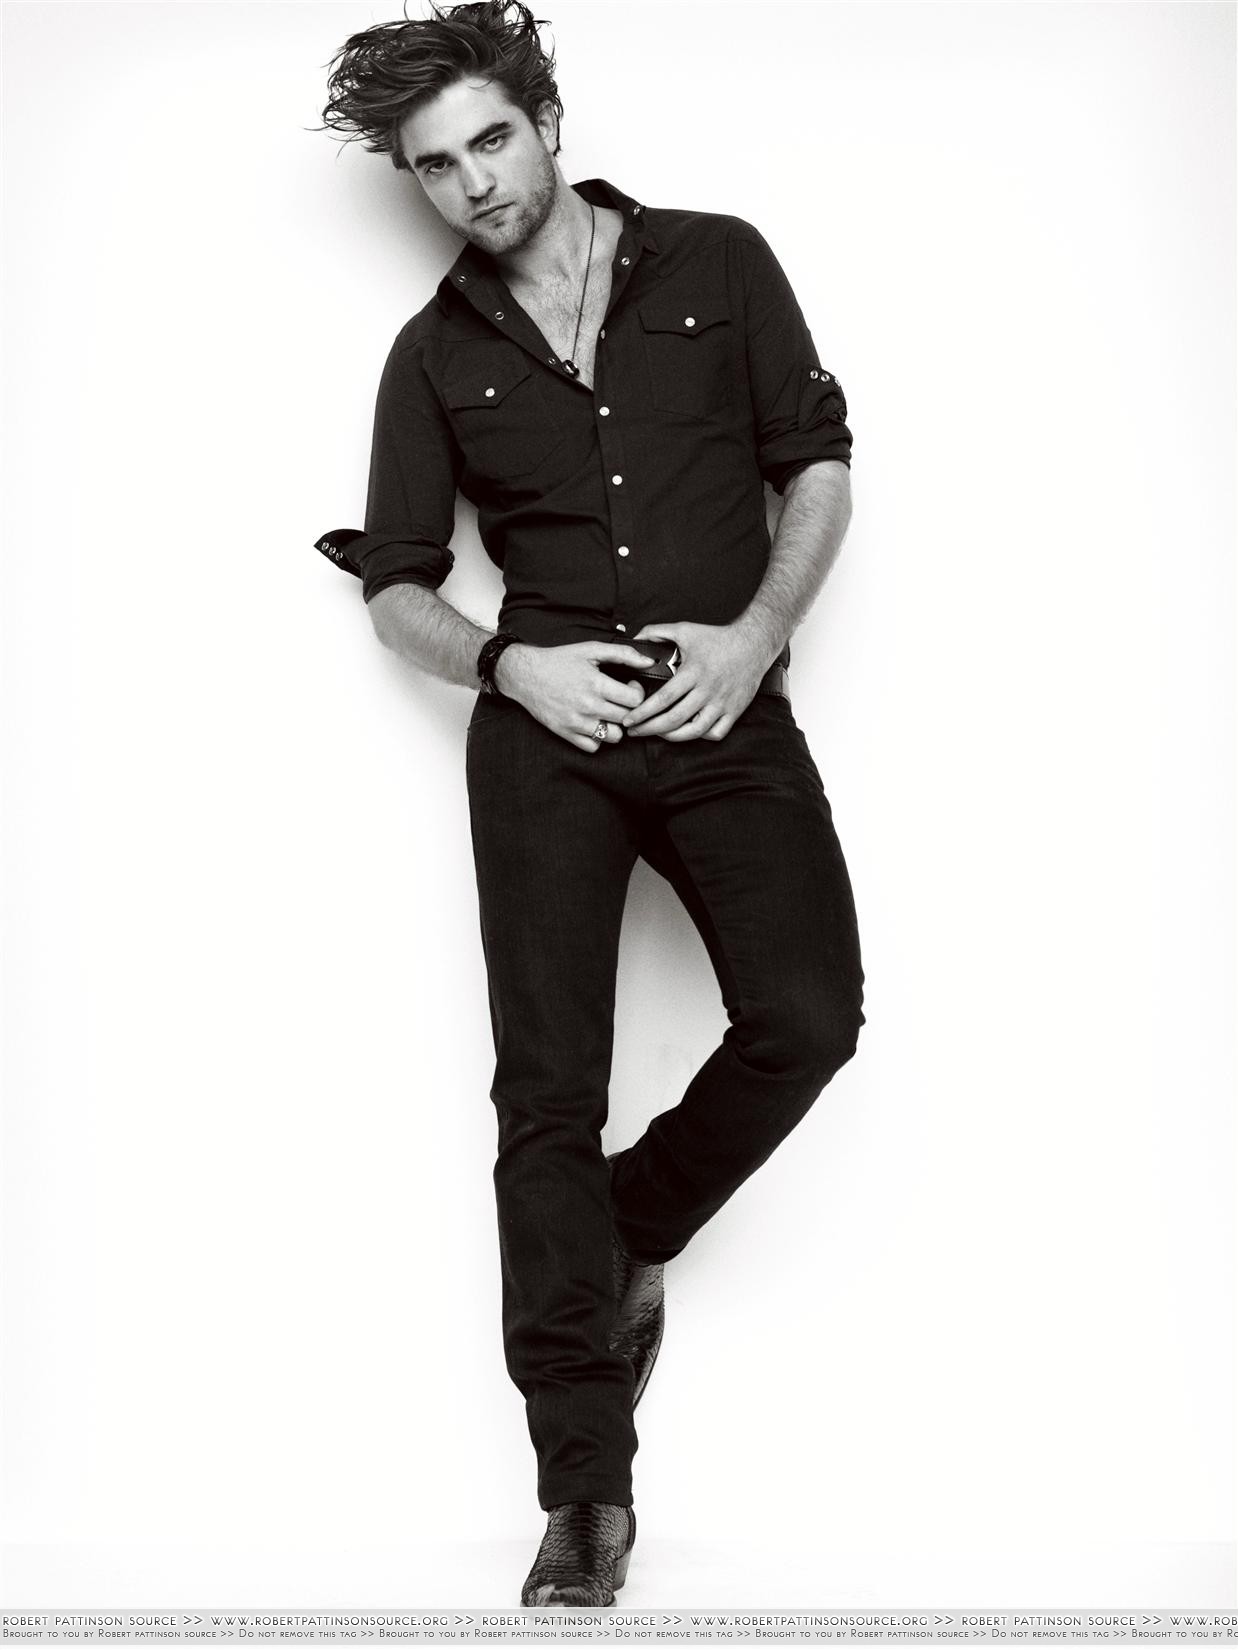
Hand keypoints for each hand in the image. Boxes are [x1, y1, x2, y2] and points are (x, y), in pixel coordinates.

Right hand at [495, 641, 650, 751]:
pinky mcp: (567, 734)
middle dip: (628, 709)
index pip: (635, 700)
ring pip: (614, 737)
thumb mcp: (591, 649)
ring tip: (608, 713)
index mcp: (596, 684)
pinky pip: (594, 747)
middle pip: (627, 718)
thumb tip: (648, 661)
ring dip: (616, 726)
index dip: (637, 692)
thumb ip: (623, 654)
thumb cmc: (559, 661)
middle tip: (620, 700)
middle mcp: (588, 706)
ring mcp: (577, 723)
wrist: (526, 675)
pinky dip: (597, 738)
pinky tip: (594, 723)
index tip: (629, 687)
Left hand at [620, 621, 775, 740]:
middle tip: (635, 732)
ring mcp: (722, 703)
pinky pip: (716, 733)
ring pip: (694, 731)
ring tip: (658, 734)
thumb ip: (657, 632)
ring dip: (671, 736)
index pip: (663, 699)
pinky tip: (688, 731)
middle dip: (649, 729)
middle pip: (673, 719)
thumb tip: (636, 638)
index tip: (629, 719)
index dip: (642, 712)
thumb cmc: (718, 638)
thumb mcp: (685, 630)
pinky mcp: (734, 711)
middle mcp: (707, 691)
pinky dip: (700, 736)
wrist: (753, 644)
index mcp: (693, 672)